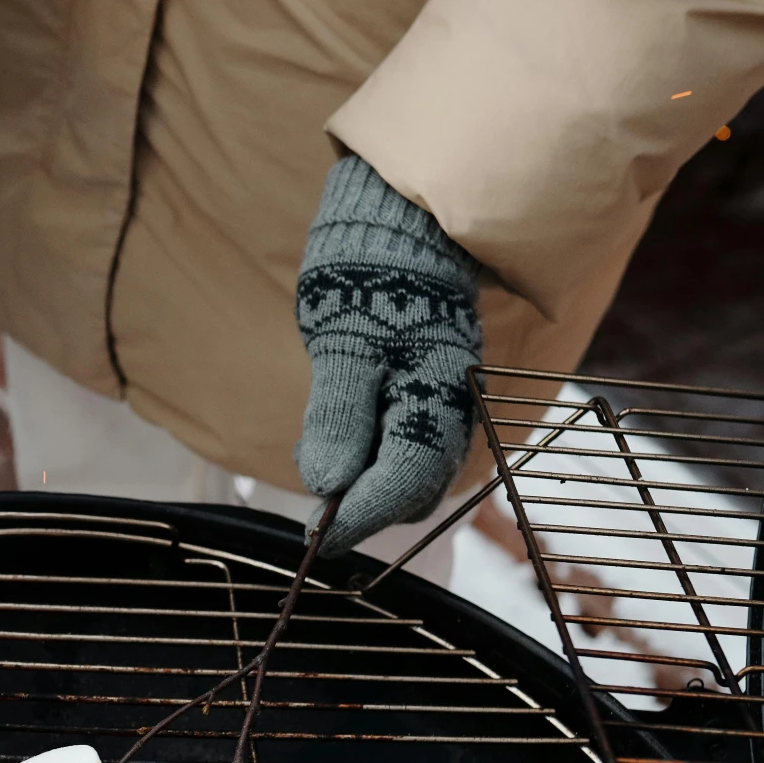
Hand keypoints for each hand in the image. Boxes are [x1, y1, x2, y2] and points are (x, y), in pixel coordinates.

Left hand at [295, 156, 481, 556]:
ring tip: (319, 450)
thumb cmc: (370, 274)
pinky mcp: (427, 396)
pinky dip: (368, 455)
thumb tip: (327, 486)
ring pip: (407, 474)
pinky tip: (337, 432)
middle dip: (360, 503)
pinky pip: (403, 446)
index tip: (314, 541)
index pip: (402, 488)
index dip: (356, 520)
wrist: (400, 221)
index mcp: (437, 401)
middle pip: (411, 493)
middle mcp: (451, 412)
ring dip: (362, 481)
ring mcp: (443, 405)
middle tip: (312, 494)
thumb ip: (337, 416)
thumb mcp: (343, 342)